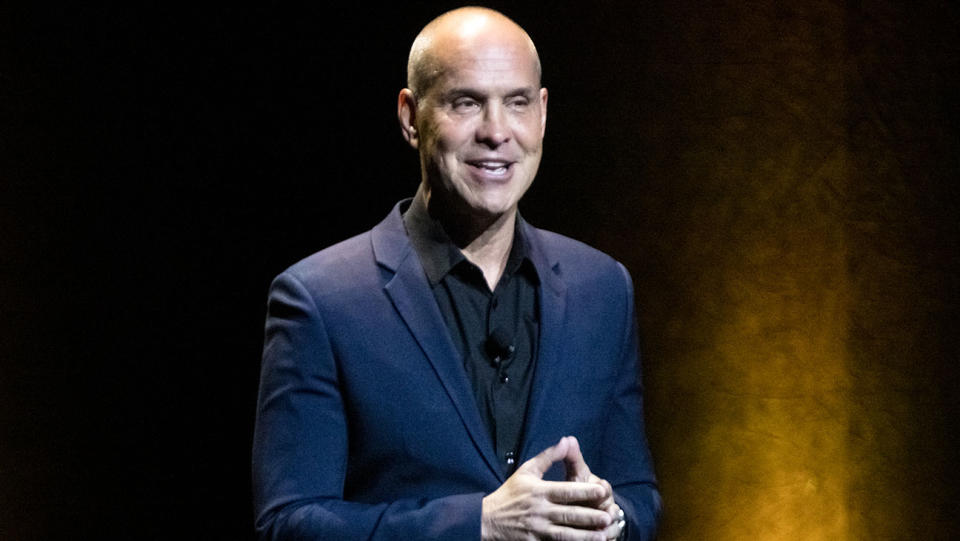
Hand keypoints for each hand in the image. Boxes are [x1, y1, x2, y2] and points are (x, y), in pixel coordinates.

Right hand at [481, 436, 614, 539]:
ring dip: (585, 536)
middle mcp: (540, 511)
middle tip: (609, 517)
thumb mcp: (526, 471)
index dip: (585, 491)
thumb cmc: (510, 494)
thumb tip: (566, 441)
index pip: (566, 491)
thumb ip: (548, 457)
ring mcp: (537, 529)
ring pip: (566, 534)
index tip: (602, 491)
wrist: (487, 520)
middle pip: (569, 514)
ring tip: (603, 535)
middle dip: (590, 516)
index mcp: (539, 491)